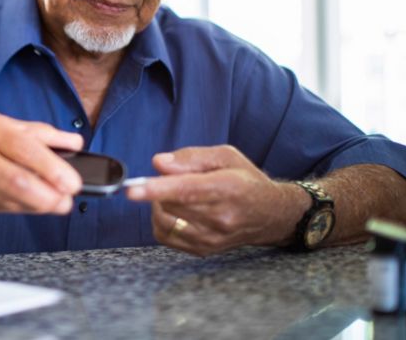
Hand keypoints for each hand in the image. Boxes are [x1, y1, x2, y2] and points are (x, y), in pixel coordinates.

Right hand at [0, 109, 83, 214]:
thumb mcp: (0, 122)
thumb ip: (39, 133)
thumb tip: (74, 143)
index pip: (23, 149)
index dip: (52, 169)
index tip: (73, 182)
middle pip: (15, 182)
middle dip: (47, 197)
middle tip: (67, 199)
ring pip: (11, 202)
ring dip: (39, 205)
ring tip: (56, 201)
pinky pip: (2, 209)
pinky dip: (22, 207)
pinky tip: (32, 201)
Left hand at [126, 145, 304, 255]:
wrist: (271, 215)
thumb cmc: (246, 180)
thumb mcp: (226, 156)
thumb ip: (191, 157)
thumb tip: (158, 163)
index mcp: (228, 187)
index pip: (187, 191)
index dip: (158, 189)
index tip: (133, 190)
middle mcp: (221, 217)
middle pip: (171, 205)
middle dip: (160, 189)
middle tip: (173, 179)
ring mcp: (212, 238)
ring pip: (165, 221)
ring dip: (160, 205)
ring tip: (175, 195)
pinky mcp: (204, 250)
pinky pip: (166, 237)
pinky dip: (161, 221)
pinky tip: (175, 211)